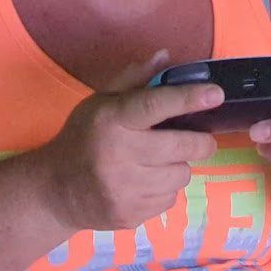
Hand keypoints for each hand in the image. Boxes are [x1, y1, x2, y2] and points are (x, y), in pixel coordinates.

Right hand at [38, 50, 221, 230]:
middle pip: (183, 146)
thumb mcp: (100, 103)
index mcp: (111, 121)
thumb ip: (134, 80)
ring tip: (158, 162)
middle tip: (199, 139)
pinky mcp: (132, 215)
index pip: (154, 106)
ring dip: (179, 166)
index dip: (188, 98)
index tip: (215, 93)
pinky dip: (165, 189)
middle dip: (200, 142)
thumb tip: (165, 55)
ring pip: (182, 175)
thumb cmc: (84, 139)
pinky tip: (145, 183)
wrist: (54, 191)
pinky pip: (171, 198)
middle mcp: (118, 155)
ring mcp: (125, 190)